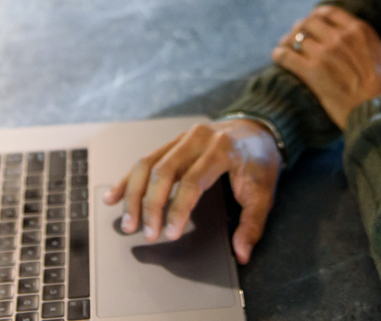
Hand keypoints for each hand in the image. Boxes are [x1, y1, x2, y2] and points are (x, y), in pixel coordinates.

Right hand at [102, 118, 281, 263]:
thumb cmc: (259, 160)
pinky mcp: (173, 142)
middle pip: (164, 171)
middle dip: (151, 205)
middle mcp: (198, 139)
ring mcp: (183, 137)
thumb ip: (253, 224)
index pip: (193, 181)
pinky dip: (128, 179)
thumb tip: (241, 253)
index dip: (178, 209)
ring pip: (148, 163)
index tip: (170, 233)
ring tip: (128, 221)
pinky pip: (146, 159)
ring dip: (133, 194)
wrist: (258, 128)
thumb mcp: (265, 192)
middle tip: (147, 233)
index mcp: (222, 150)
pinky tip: (114, 196)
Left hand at [271, 5, 380, 128]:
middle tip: (295, 36)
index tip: (312, 24)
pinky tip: (277, 58)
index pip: (329, 12)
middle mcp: (341, 37)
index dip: (317, 17)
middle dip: (300, 28)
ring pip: (296, 37)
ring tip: (284, 47)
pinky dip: (279, 55)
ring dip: (287, 41)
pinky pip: (287, 56)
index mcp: (362, 31)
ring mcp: (325, 54)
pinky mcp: (313, 73)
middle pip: (309, 22)